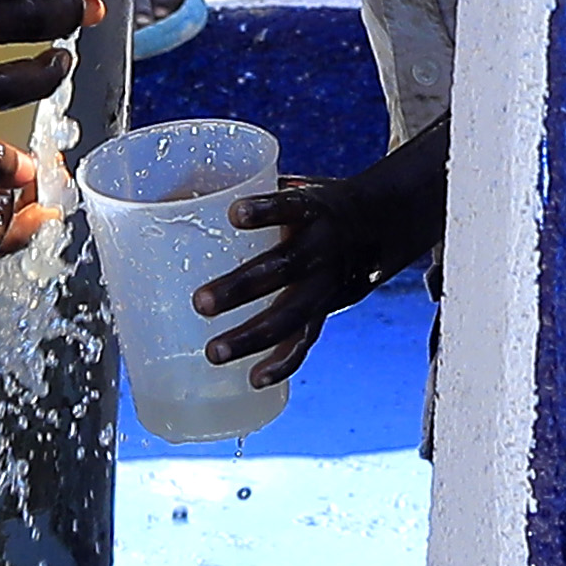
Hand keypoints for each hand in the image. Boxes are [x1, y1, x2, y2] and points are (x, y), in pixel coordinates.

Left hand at [184, 135, 444, 384]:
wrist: (380, 226)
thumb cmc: (316, 204)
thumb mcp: (298, 187)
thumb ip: (252, 192)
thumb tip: (185, 195)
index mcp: (314, 210)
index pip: (290, 207)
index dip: (265, 211)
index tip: (234, 214)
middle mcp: (323, 249)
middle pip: (283, 269)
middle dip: (241, 288)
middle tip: (200, 303)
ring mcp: (326, 286)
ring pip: (291, 315)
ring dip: (252, 337)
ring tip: (214, 352)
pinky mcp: (325, 311)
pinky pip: (305, 341)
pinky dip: (282, 363)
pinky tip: (254, 379)